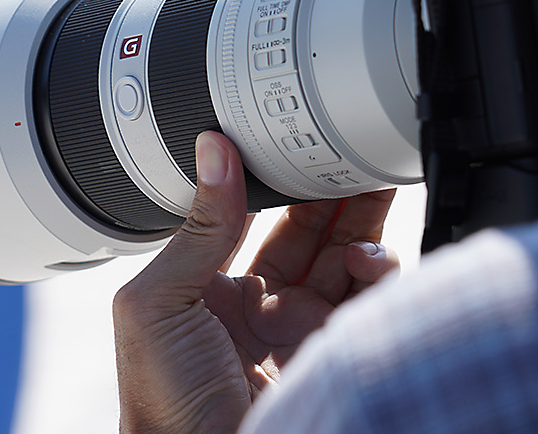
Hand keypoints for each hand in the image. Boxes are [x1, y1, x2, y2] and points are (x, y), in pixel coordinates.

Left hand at [114, 131, 397, 433]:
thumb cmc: (162, 401)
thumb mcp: (157, 303)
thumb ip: (195, 228)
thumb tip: (213, 151)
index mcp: (211, 286)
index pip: (252, 215)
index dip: (278, 177)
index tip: (295, 136)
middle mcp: (261, 305)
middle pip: (308, 230)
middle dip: (331, 188)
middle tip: (349, 147)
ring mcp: (303, 330)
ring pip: (347, 259)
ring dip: (362, 224)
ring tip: (367, 195)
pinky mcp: (337, 352)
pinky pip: (371, 301)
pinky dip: (380, 273)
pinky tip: (365, 262)